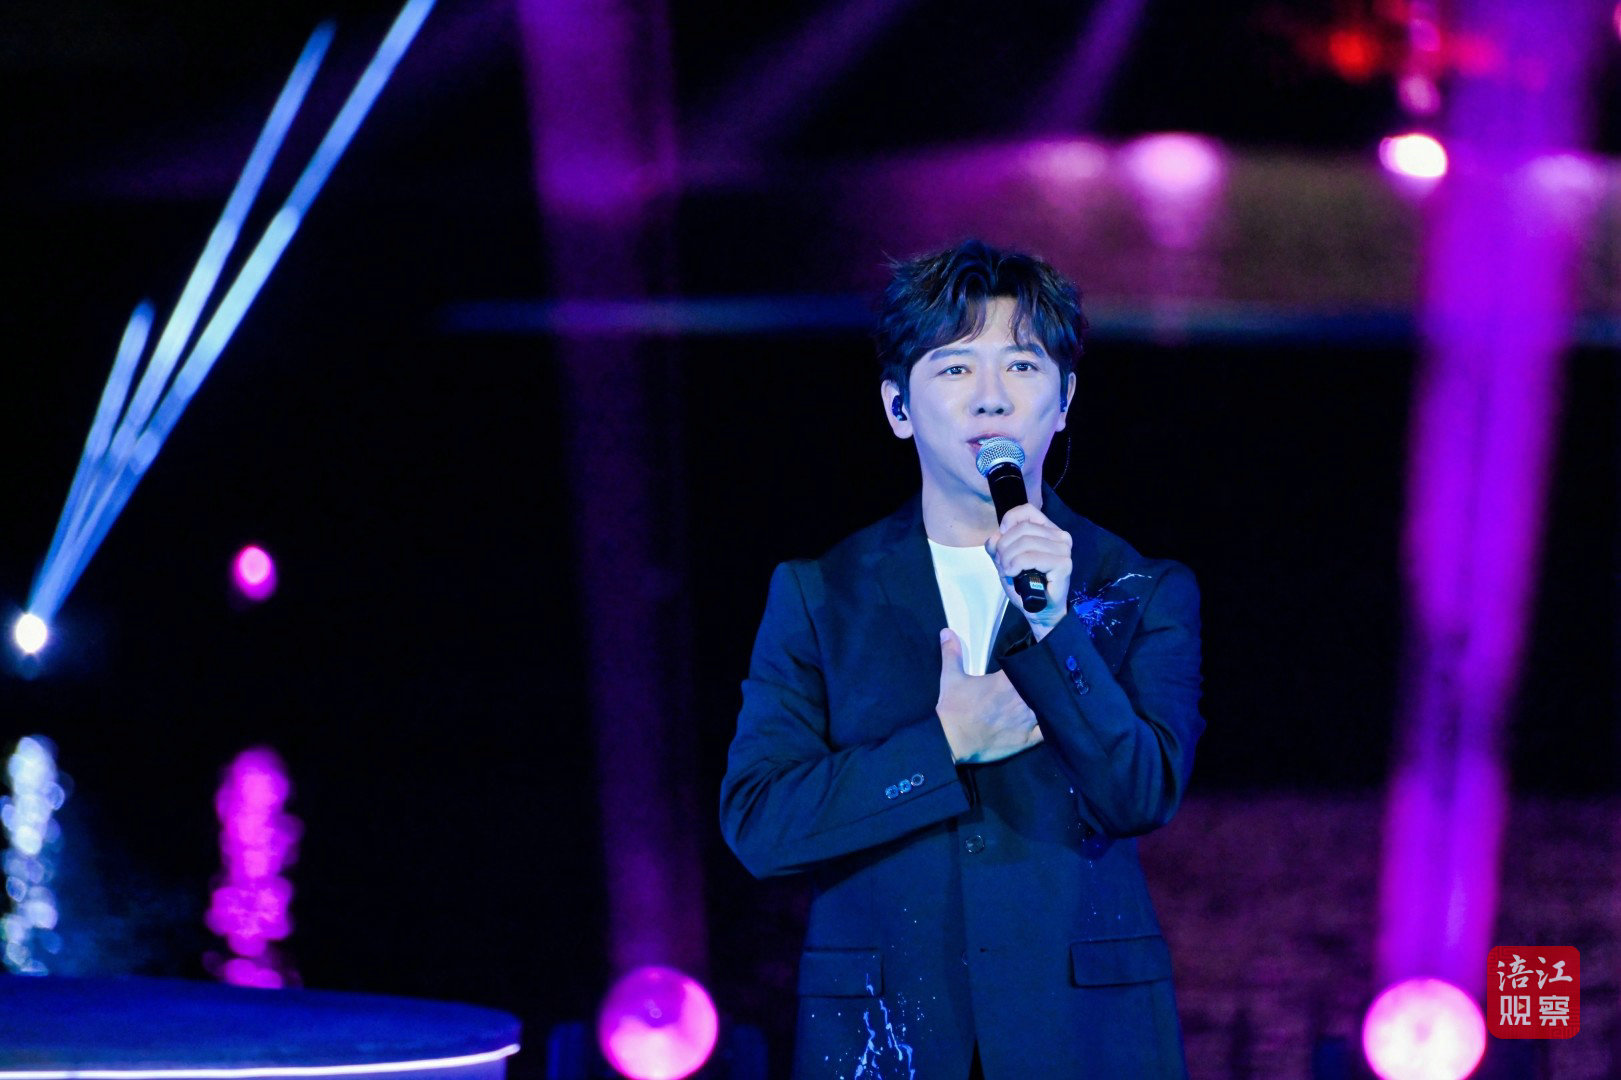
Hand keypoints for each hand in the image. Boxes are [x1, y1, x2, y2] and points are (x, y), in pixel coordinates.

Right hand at [935, 628, 1042, 763]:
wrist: (951, 741)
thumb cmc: (952, 709)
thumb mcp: (950, 677)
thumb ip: (952, 653)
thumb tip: (946, 631)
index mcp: (1006, 681)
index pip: (1028, 667)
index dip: (1031, 665)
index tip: (1031, 663)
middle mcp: (1021, 699)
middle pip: (1041, 687)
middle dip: (1041, 684)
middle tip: (1042, 681)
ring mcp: (1026, 720)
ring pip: (1047, 707)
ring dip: (1047, 702)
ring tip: (1049, 699)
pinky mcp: (1027, 739)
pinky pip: (1048, 730)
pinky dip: (1050, 724)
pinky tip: (1050, 720)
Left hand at [984, 503, 1072, 640]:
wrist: (1038, 610)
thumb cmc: (1025, 584)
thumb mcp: (1005, 560)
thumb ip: (997, 545)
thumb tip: (994, 537)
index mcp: (1048, 530)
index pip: (1027, 510)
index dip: (1009, 522)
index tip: (1001, 542)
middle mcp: (1060, 536)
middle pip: (1022, 528)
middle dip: (1004, 547)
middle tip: (1002, 564)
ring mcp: (1064, 550)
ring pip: (1025, 542)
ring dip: (1008, 558)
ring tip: (1007, 571)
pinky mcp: (1063, 564)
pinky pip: (1030, 557)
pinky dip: (1016, 565)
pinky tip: (1014, 574)